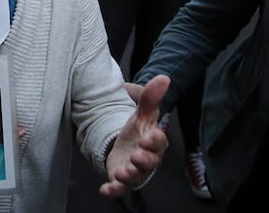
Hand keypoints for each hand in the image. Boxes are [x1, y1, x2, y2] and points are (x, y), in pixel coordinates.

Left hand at [101, 75, 169, 197]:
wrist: (125, 145)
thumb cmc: (139, 130)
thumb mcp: (142, 112)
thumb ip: (150, 97)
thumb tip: (164, 78)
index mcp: (154, 142)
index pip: (159, 142)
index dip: (154, 141)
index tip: (147, 137)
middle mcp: (147, 159)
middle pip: (150, 163)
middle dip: (144, 160)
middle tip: (136, 156)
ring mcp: (134, 170)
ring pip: (136, 177)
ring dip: (130, 176)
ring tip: (123, 172)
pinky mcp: (121, 180)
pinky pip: (119, 189)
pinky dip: (113, 190)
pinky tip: (105, 189)